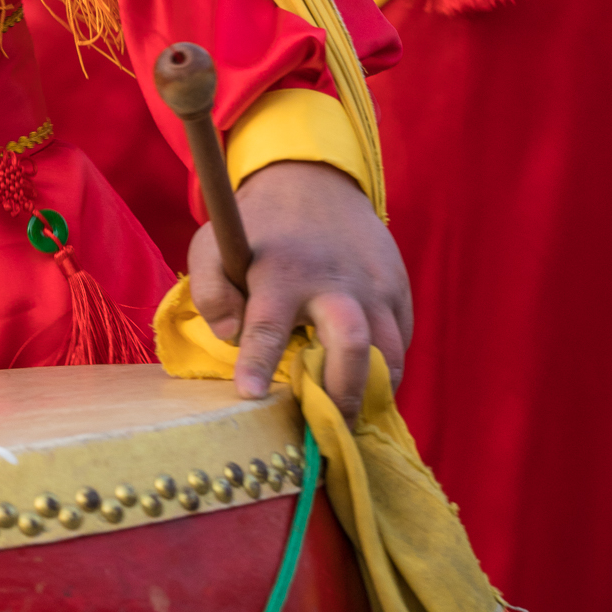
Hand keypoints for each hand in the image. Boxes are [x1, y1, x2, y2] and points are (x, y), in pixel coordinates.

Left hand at [188, 159, 411, 422]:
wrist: (315, 181)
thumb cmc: (260, 227)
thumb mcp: (217, 242)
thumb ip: (211, 290)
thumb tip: (230, 335)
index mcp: (282, 271)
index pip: (269, 323)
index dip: (258, 361)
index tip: (249, 395)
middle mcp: (333, 281)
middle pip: (351, 345)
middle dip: (341, 395)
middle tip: (328, 430)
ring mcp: (373, 286)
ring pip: (388, 354)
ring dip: (372, 393)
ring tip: (350, 418)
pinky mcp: (397, 290)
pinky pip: (401, 342)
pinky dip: (388, 370)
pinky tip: (366, 384)